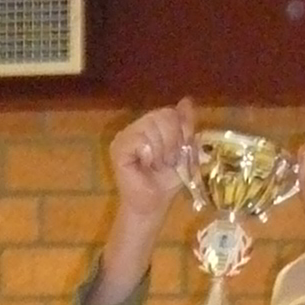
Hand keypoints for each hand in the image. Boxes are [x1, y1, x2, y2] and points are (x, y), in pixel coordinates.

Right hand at [107, 98, 197, 221]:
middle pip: (162, 116)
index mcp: (152, 124)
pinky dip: (148, 154)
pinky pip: (139, 139)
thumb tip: (187, 101)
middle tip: (167, 161)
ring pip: (151, 126)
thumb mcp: (184, 150)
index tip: (180, 152)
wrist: (154, 204)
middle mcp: (137, 126)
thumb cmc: (167, 180)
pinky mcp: (118, 147)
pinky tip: (145, 165)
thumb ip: (185, 126)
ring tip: (157, 165)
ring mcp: (125, 135)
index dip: (181, 132)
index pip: (170, 113)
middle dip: (172, 142)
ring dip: (161, 150)